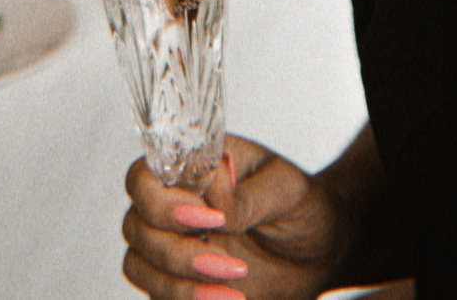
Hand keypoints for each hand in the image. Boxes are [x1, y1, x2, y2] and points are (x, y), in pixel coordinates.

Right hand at [122, 140, 352, 299]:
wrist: (319, 251)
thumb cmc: (301, 207)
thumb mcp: (287, 190)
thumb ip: (250, 194)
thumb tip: (217, 199)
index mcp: (194, 168)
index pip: (144, 176)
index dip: (163, 203)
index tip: (211, 220)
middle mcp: (174, 203)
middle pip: (136, 226)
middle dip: (178, 252)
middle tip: (230, 265)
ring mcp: (173, 242)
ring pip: (139, 264)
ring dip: (180, 284)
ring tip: (232, 292)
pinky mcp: (179, 279)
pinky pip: (158, 293)